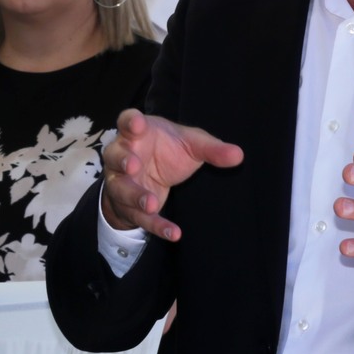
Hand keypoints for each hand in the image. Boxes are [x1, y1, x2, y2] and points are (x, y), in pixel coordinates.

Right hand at [100, 109, 244, 240]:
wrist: (152, 175)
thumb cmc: (167, 150)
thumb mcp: (190, 145)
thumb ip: (212, 149)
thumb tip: (239, 155)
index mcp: (136, 133)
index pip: (127, 121)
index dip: (130, 122)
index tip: (138, 124)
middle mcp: (123, 156)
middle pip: (114, 156)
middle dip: (122, 161)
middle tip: (133, 165)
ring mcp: (122, 182)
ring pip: (121, 189)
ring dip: (134, 196)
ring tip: (150, 203)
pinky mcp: (130, 207)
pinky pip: (140, 218)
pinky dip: (157, 226)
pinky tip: (174, 233)